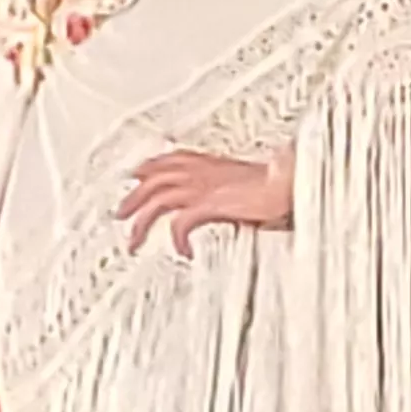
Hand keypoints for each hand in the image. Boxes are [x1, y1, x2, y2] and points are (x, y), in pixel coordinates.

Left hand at [119, 147, 291, 256]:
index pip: (170, 159)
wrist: (290, 183)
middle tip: (121, 214)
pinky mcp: (210, 204)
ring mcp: (203, 187)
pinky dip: (177, 239)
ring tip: (134, 242)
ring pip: (157, 200)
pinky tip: (183, 251)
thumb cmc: (278, 184)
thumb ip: (232, 188)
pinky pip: (181, 223)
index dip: (149, 168)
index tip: (137, 176)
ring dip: (141, 222)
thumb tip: (233, 200)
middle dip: (133, 197)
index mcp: (210, 163)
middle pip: (153, 179)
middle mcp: (201, 171)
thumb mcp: (248, 182)